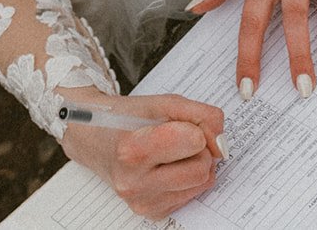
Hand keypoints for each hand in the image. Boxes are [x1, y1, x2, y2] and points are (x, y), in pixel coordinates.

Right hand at [59, 90, 225, 219]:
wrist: (94, 139)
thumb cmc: (129, 118)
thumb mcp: (165, 103)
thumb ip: (203, 116)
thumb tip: (222, 145)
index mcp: (133, 150)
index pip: (195, 141)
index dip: (194, 128)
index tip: (178, 124)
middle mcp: (134, 182)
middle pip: (202, 168)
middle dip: (199, 149)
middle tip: (178, 138)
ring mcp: (141, 201)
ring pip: (201, 183)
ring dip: (195, 163)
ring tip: (171, 152)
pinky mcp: (150, 212)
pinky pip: (192, 195)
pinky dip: (186, 179)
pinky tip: (166, 167)